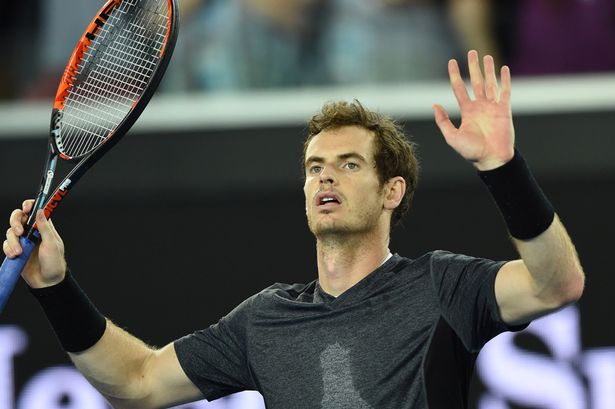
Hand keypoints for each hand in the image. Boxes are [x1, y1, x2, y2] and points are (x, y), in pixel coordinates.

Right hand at [3, 200, 66, 287]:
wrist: (46, 281)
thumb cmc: (54, 262)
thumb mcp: (52, 244)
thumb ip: (45, 228)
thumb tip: (41, 211)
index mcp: (44, 227)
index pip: (35, 210)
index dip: (29, 206)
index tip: (26, 208)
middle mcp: (32, 231)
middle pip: (18, 217)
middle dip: (15, 222)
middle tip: (19, 232)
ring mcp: (23, 240)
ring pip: (10, 231)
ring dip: (12, 241)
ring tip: (20, 252)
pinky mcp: (16, 249)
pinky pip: (6, 244)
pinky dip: (8, 249)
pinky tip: (15, 256)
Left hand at [433, 50, 514, 170]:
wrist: (491, 159)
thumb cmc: (471, 151)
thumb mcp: (452, 136)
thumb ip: (443, 121)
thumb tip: (435, 105)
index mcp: (466, 111)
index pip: (458, 88)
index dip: (454, 75)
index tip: (451, 61)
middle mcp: (479, 106)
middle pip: (475, 81)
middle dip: (473, 67)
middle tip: (471, 52)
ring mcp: (492, 107)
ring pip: (490, 83)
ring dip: (488, 70)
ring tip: (487, 56)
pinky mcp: (504, 110)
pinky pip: (504, 92)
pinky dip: (504, 80)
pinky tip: (503, 69)